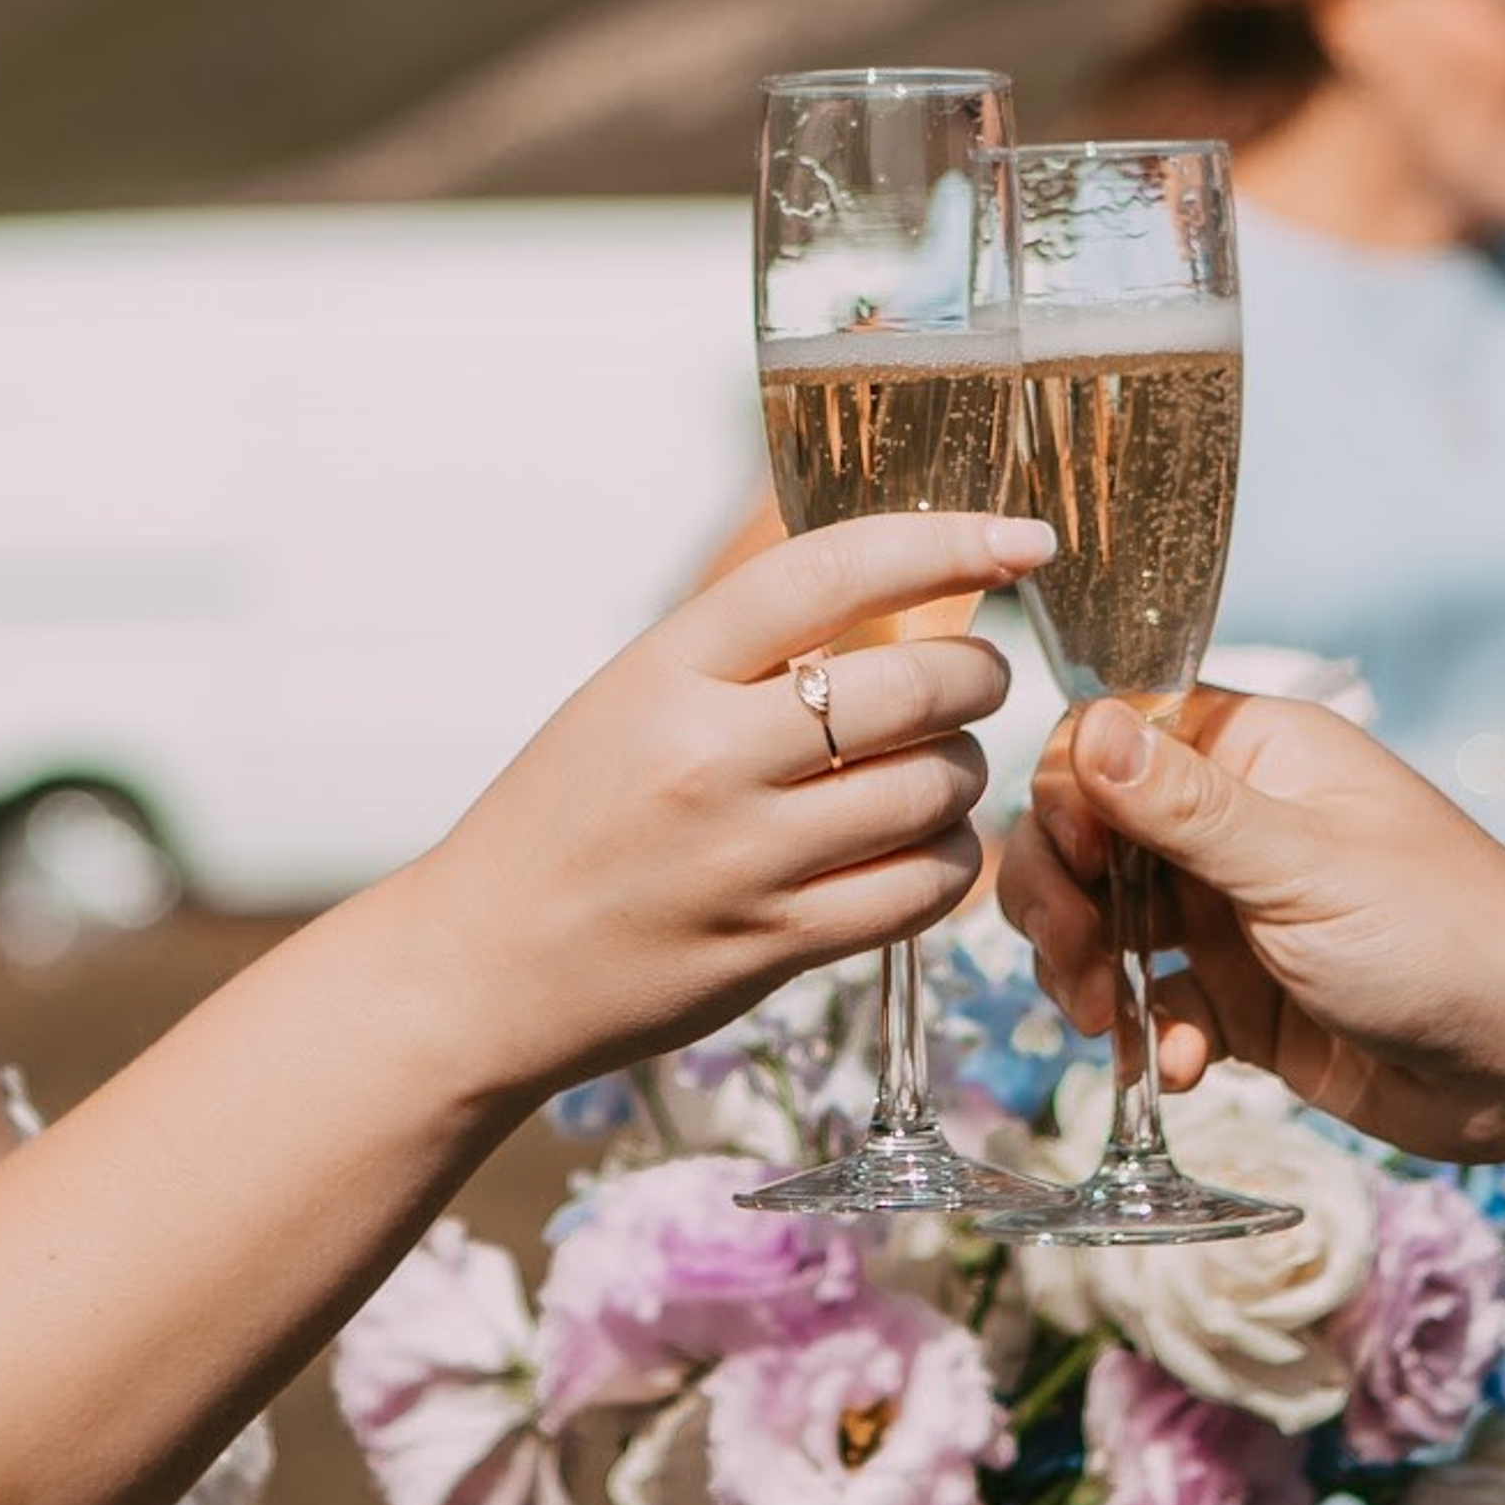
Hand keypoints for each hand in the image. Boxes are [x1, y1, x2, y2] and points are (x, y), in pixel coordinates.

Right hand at [410, 512, 1054, 1095]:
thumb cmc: (565, 815)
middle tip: (973, 676)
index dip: (947, 541)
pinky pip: (924, 885)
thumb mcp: (630, 692)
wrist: (483, 966)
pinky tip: (919, 845)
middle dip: (977, 673)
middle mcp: (710, 756)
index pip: (834, 572)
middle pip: (919, 685)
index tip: (1021, 538)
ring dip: (963, 770)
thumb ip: (745, 639)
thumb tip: (879, 560)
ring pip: (937, 786)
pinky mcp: (778, 944)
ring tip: (933, 767)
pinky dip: (946, 858)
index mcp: (667, 668)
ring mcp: (747, 857)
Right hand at [996, 691, 1504, 1189]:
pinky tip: (1178, 1068)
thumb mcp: (1302, 869)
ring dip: (1089, 972)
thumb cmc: (1441, 936)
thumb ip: (1185, 809)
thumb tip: (1086, 726)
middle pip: (1089, 836)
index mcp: (1254, 753)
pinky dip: (1147, 1036)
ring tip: (1107, 1020)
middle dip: (1061, 898)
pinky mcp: (1240, 998)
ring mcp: (1233, 913)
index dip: (1070, 800)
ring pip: (1107, 923)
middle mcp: (1232, 824)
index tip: (1075, 864)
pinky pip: (1153, 1003)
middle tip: (1072, 956)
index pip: (1111, 742)